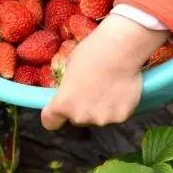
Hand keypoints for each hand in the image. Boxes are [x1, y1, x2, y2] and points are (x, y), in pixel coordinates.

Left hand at [41, 16, 167, 129]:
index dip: (54, 116)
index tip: (58, 110)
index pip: (50, 121)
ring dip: (100, 108)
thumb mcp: (70, 68)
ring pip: (97, 118)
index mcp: (63, 103)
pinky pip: (116, 115)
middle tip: (91, 91)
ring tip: (109, 88)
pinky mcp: (121, 117)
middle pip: (77, 119)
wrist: (121, 50)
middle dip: (81, 108)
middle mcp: (79, 116)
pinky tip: (122, 91)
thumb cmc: (92, 53)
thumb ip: (68, 87)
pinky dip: (118, 107)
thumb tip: (72, 92)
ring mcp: (101, 119)